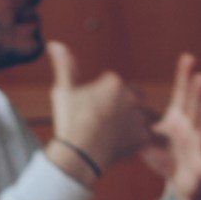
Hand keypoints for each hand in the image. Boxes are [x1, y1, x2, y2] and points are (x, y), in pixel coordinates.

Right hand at [46, 40, 150, 175]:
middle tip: (106, 121)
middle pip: (133, 97)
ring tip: (115, 133)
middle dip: (124, 106)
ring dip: (134, 121)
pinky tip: (122, 143)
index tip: (94, 108)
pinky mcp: (143, 136)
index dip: (105, 96)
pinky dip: (136, 139)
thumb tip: (54, 44)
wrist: (77, 156)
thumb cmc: (69, 123)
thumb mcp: (64, 91)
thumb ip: (65, 66)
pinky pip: (146, 135)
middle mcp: (131, 97)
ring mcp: (139, 117)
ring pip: (142, 115)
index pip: (115, 84)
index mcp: (114, 82)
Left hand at [141, 52, 200, 199]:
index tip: (188, 57)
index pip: (183, 93)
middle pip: (196, 107)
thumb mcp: (147, 136)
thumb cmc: (165, 155)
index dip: (185, 76)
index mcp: (180, 118)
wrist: (183, 182)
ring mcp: (199, 147)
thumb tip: (118, 102)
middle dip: (199, 92)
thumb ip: (137, 121)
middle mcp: (193, 128)